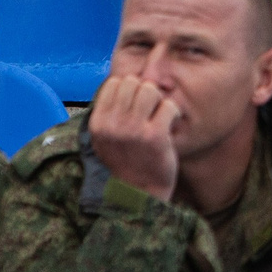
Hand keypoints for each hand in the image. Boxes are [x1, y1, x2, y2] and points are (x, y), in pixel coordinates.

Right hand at [87, 75, 178, 203]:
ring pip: (151, 90)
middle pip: (134, 82)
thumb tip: (126, 79)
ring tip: (159, 117)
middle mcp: (112, 125)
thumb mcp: (107, 137)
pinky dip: (173, 114)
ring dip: (159, 101)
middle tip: (149, 112)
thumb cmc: (127, 160)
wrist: (140, 193)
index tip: (135, 106)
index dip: (130, 89)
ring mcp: (133, 130)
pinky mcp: (154, 136)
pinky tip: (169, 126)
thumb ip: (111, 110)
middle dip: (145, 93)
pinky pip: (169, 106)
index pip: (115, 82)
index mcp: (98, 123)